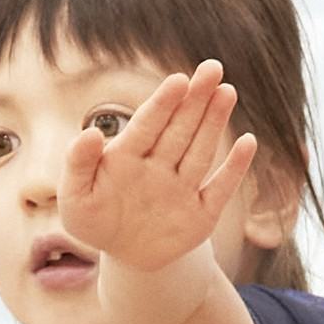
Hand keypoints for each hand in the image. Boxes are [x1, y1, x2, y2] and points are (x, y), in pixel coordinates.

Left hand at [61, 66, 262, 276]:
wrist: (124, 256)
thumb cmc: (96, 221)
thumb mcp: (75, 198)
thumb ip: (78, 164)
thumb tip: (89, 133)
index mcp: (128, 157)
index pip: (147, 125)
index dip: (163, 103)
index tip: (178, 81)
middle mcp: (160, 166)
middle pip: (180, 128)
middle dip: (196, 99)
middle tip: (212, 67)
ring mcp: (183, 188)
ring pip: (200, 150)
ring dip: (214, 122)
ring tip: (226, 91)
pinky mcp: (202, 214)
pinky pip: (220, 189)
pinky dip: (234, 168)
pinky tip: (247, 142)